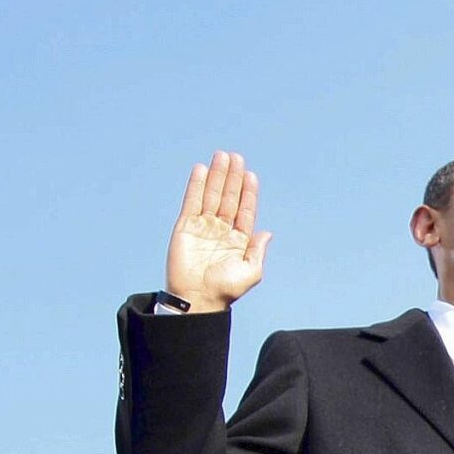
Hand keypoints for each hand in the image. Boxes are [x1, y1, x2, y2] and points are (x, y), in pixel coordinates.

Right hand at [165, 152, 272, 312]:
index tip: (251, 175)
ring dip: (217, 176)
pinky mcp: (185, 225)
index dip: (248, 192)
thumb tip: (268, 232)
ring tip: (222, 156)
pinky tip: (202, 170)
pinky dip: (197, 185)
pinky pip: (192, 201)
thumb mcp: (251, 271)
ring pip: (211, 195)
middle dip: (232, 178)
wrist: (199, 297)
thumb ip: (258, 250)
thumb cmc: (226, 289)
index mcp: (238, 239)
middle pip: (228, 197)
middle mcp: (221, 229)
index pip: (244, 210)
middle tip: (236, 156)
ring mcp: (203, 226)